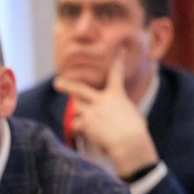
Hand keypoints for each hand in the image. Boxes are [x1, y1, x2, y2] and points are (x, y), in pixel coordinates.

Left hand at [53, 48, 158, 176]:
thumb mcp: (133, 115)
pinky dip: (79, 131)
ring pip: (75, 109)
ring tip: (85, 122)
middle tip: (57, 82)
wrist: (130, 142)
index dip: (116, 63)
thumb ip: (120, 111)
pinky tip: (87, 135)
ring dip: (77, 115)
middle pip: (79, 89)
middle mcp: (102, 100)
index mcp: (117, 96)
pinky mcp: (85, 123)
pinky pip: (75, 126)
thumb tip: (119, 116)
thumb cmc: (136, 133)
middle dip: (66, 85)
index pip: (116, 75)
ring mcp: (92, 111)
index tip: (118, 51)